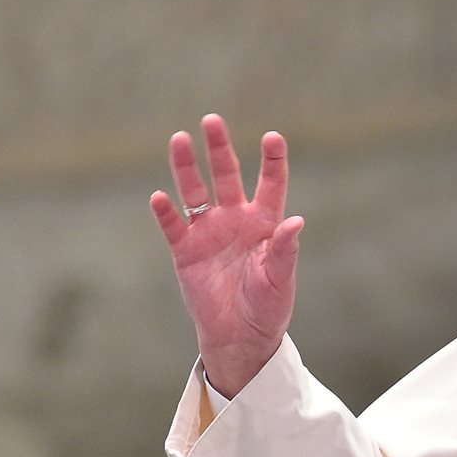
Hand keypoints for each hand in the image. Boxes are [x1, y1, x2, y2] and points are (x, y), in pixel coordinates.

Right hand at [150, 114, 303, 397]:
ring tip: (179, 139)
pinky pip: (173, 226)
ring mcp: (208, 232)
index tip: (273, 137)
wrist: (241, 335)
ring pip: (195, 192)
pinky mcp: (185, 251)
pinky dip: (165, 211)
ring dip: (185, 167)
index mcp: (265, 223)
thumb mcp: (280, 280)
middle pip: (226, 175)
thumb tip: (296, 222)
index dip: (272, 160)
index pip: (270, 183)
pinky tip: (160, 197)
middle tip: (211, 120)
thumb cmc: (268, 306)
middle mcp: (235, 219)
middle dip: (219, 148)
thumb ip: (284, 250)